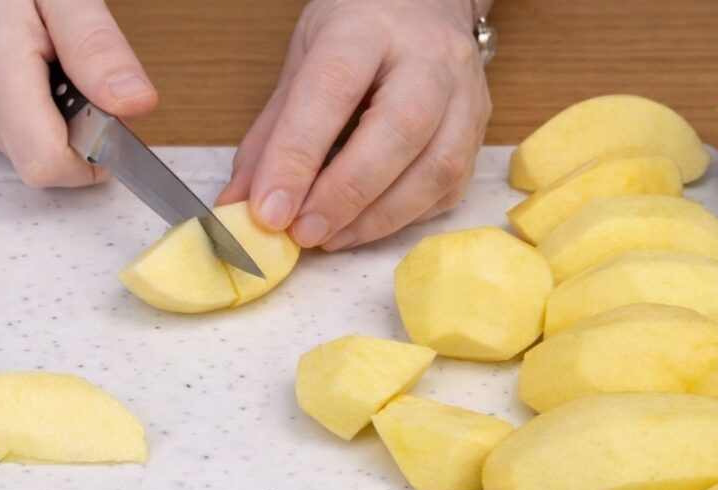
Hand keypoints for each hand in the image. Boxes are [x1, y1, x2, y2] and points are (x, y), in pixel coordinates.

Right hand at [0, 0, 157, 186]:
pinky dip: (28, 109)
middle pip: (35, 159)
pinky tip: (31, 66)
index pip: (44, 162)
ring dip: (51, 122)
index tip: (113, 131)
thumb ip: (97, 48)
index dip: (89, 161)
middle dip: (74, 135)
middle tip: (85, 80)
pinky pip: (1, 126)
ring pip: (19, 147)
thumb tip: (133, 103)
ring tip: (53, 63)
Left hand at [217, 0, 491, 249]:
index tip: (268, 211)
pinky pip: (448, 189)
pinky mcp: (478, 132)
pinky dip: (402, 219)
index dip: (297, 157)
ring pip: (437, 167)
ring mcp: (465, 94)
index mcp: (368, 28)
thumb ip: (270, 136)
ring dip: (376, 218)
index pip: (332, 91)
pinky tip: (363, 225)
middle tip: (302, 233)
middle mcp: (428, 56)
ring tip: (328, 237)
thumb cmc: (356, 34)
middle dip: (344, 195)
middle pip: (399, 130)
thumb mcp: (301, 63)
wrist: (424, 5)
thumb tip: (238, 206)